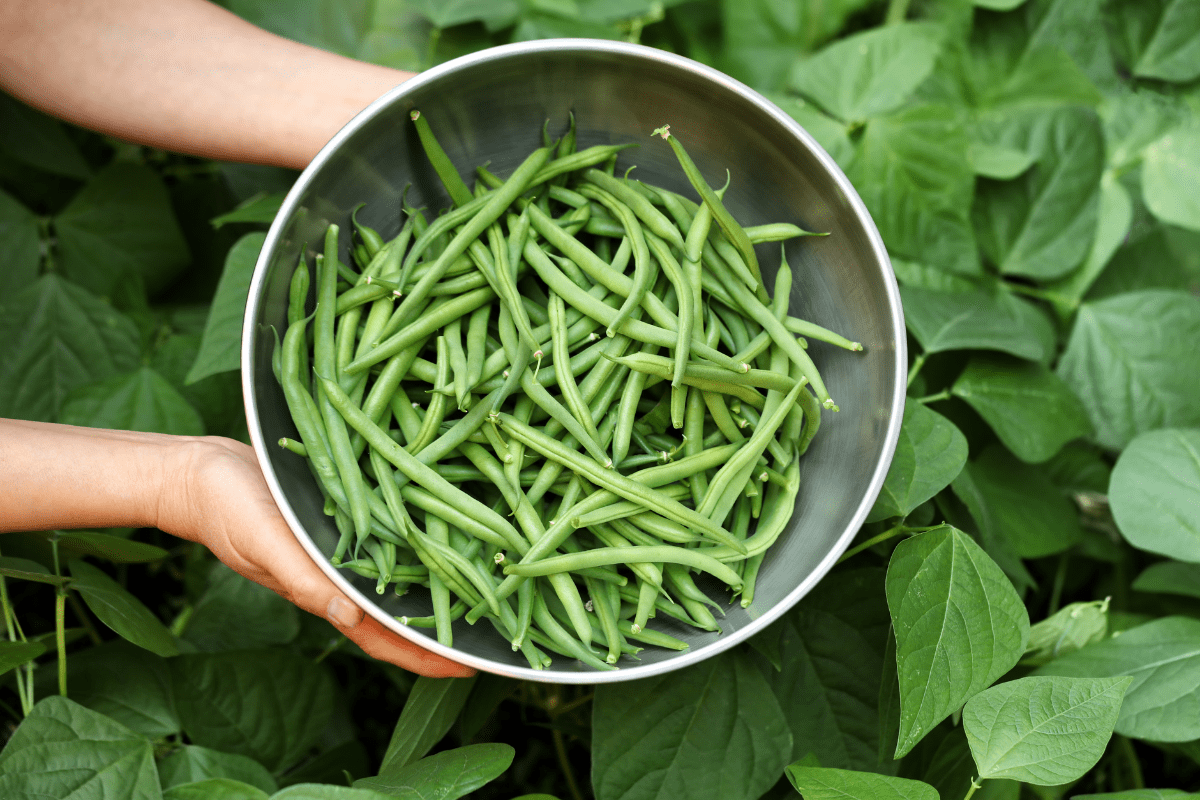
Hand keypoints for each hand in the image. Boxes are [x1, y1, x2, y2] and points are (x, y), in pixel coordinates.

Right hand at [160, 436, 474, 677]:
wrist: (202, 469)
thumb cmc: (228, 512)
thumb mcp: (266, 545)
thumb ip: (305, 581)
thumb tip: (349, 617)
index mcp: (326, 592)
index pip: (384, 637)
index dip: (427, 656)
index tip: (472, 666)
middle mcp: (342, 575)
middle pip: (401, 611)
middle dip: (444, 622)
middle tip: (496, 621)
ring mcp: (344, 548)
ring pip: (399, 574)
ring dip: (436, 579)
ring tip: (485, 579)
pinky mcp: (343, 516)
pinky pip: (388, 535)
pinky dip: (416, 539)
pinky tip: (445, 528)